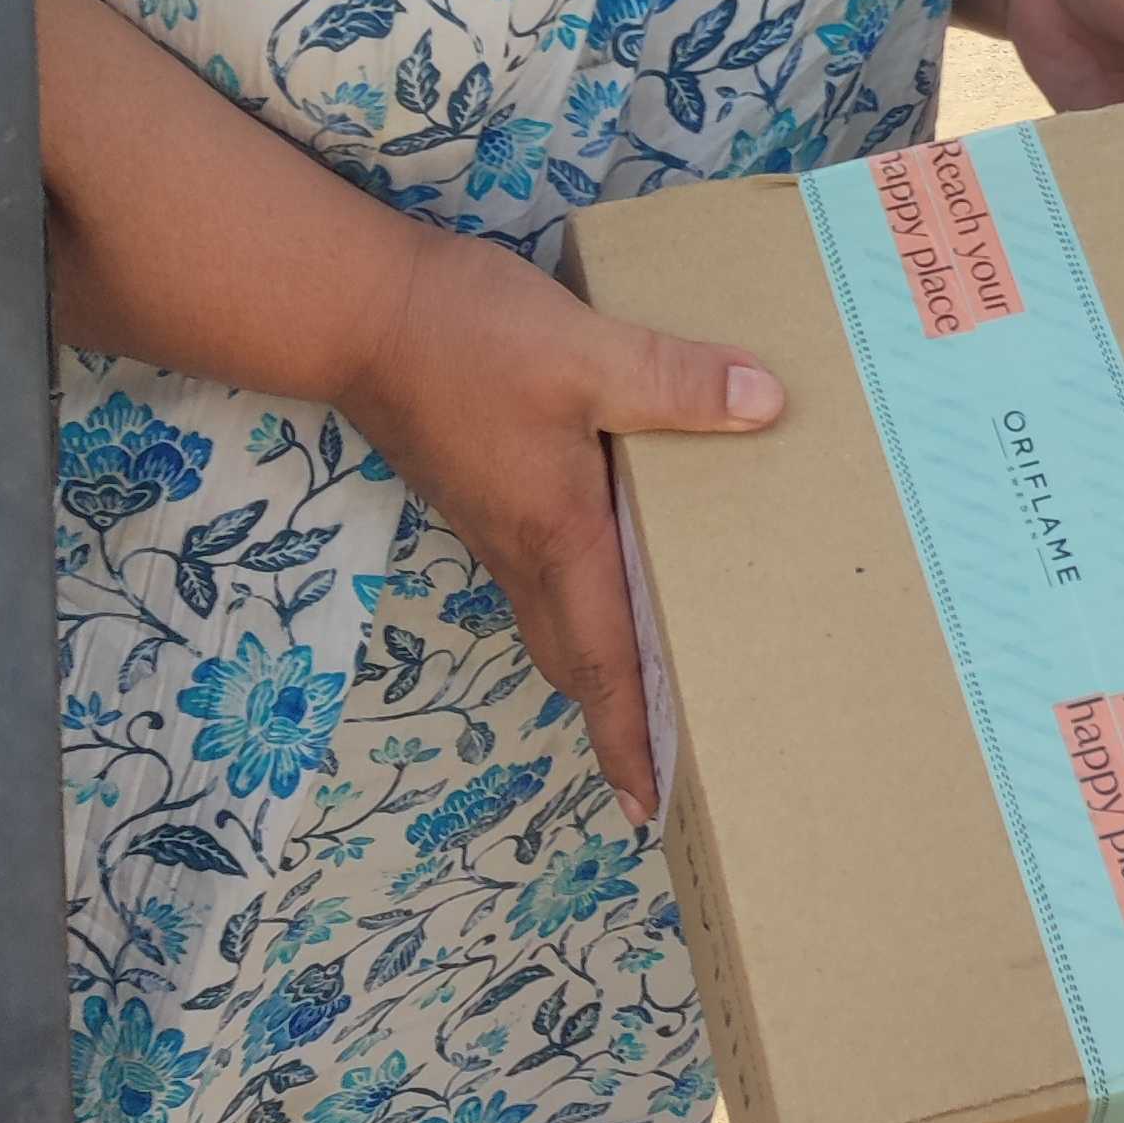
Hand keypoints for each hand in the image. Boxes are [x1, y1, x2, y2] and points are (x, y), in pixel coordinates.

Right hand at [345, 224, 778, 825]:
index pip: (601, 665)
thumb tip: (767, 404)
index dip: (627, 739)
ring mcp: (491, 523)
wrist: (356, 313)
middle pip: (571, 659)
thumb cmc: (467, 340)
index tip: (649, 809)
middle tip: (664, 762)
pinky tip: (610, 561)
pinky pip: (537, 572)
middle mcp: (519, 550)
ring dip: (597, 661)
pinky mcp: (477, 490)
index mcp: (555, 538)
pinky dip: (579, 599)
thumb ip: (675, 381)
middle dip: (616, 716)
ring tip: (651, 677)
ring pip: (552, 617)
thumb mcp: (584, 352)